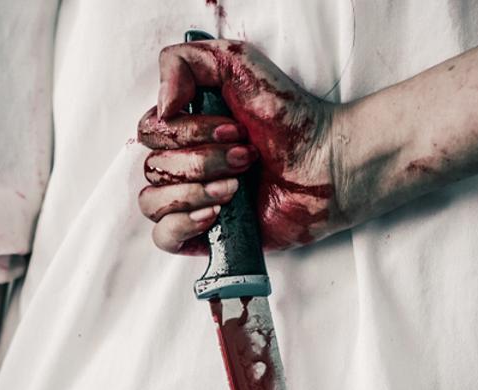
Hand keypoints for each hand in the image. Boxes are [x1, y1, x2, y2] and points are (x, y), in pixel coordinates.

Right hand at [138, 39, 345, 252]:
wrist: (327, 165)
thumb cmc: (289, 117)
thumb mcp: (236, 63)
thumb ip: (183, 63)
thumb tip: (160, 106)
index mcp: (184, 126)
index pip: (150, 131)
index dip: (186, 132)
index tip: (234, 129)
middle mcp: (182, 162)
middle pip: (152, 167)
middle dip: (202, 162)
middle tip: (246, 157)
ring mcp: (190, 200)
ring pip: (151, 202)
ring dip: (195, 192)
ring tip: (236, 188)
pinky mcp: (203, 234)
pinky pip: (162, 237)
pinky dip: (182, 224)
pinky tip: (216, 214)